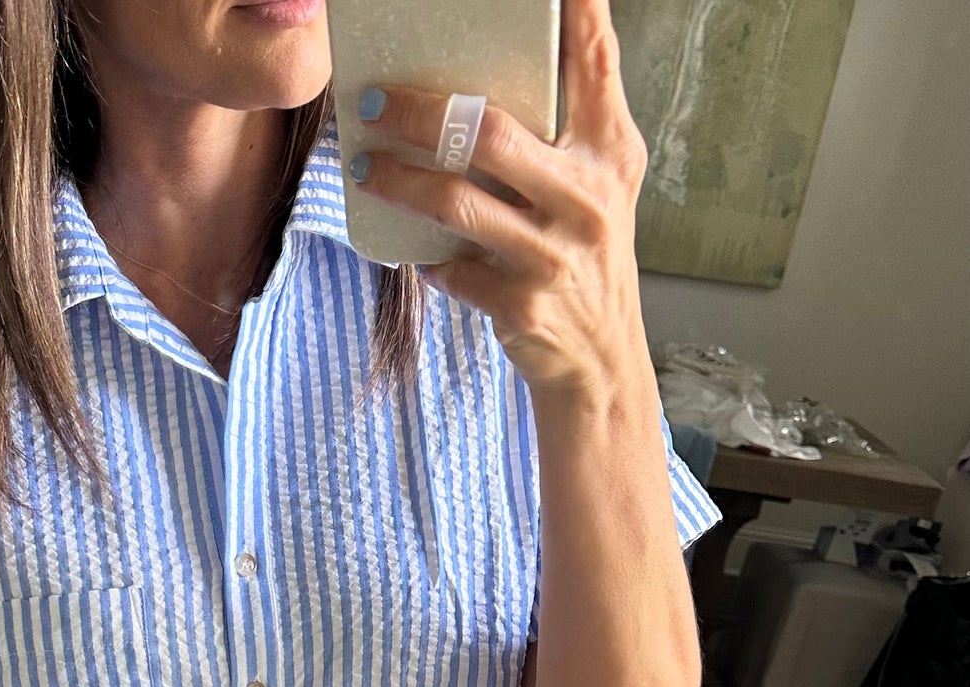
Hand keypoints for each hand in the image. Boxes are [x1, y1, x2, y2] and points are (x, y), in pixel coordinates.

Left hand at [347, 0, 653, 403]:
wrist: (600, 362)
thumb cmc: (586, 257)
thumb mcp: (600, 183)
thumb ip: (571, 124)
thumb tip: (501, 67)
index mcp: (611, 151)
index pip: (594, 61)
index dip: (575, 10)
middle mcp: (588, 198)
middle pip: (490, 133)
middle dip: (420, 113)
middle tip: (375, 101)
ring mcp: (554, 255)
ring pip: (457, 204)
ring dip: (399, 183)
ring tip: (365, 167)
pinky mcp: (523, 306)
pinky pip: (452, 270)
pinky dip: (425, 259)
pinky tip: (411, 251)